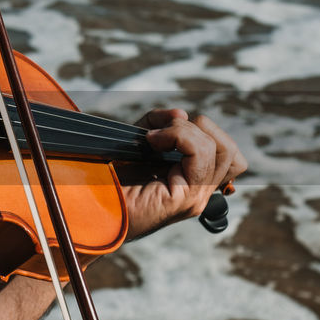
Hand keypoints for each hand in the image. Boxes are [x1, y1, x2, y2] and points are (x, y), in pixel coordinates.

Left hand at [118, 108, 246, 240]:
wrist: (90, 205)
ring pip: (220, 149)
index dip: (203, 132)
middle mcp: (201, 193)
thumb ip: (160, 122)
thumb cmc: (110, 177)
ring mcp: (196, 198)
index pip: (229, 154)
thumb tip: (182, 114)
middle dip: (199, 128)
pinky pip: (201, 154)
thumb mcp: (139, 139)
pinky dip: (178, 136)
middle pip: (230, 150)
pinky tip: (152, 142)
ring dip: (185, 131)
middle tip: (162, 133)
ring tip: (154, 138)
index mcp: (194, 182)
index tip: (165, 132)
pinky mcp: (185, 199)